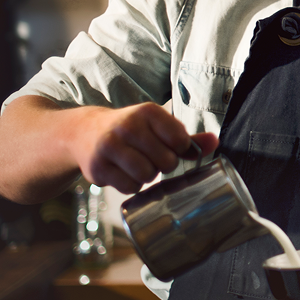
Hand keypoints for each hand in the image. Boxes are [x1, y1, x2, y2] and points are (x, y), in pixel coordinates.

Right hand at [65, 102, 217, 193]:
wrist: (84, 133)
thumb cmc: (131, 131)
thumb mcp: (156, 126)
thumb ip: (186, 136)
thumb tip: (215, 141)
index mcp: (147, 112)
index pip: (180, 140)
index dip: (180, 150)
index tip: (170, 147)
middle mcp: (128, 126)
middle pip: (166, 162)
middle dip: (163, 165)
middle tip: (152, 158)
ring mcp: (110, 147)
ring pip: (147, 175)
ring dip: (148, 176)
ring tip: (138, 165)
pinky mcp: (98, 168)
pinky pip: (130, 187)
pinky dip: (132, 185)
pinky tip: (124, 173)